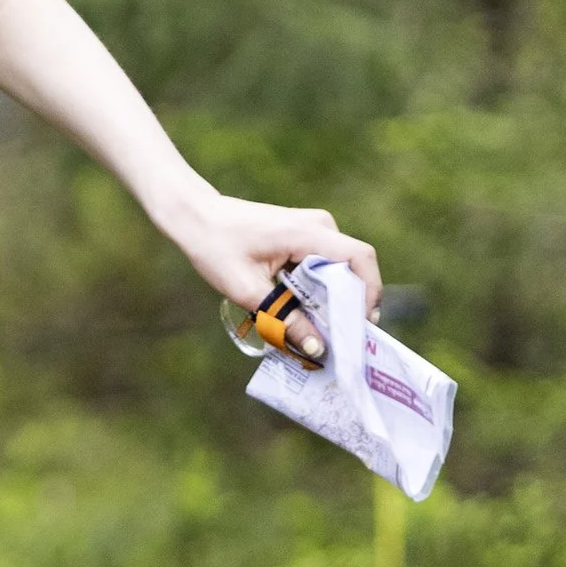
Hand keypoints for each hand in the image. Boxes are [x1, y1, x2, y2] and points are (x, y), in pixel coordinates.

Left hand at [169, 189, 381, 321]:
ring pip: (339, 268)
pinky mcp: (304, 234)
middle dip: (351, 304)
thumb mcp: (248, 290)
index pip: (361, 258)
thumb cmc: (216, 248)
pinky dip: (320, 289)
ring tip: (321, 331)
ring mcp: (314, 227)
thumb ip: (285, 319)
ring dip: (334, 299)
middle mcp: (320, 225)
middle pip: (354, 267)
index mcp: (309, 232)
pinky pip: (324, 264)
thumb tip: (317, 349)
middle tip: (341, 338)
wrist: (195, 217)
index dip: (370, 292)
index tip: (361, 325)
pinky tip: (305, 313)